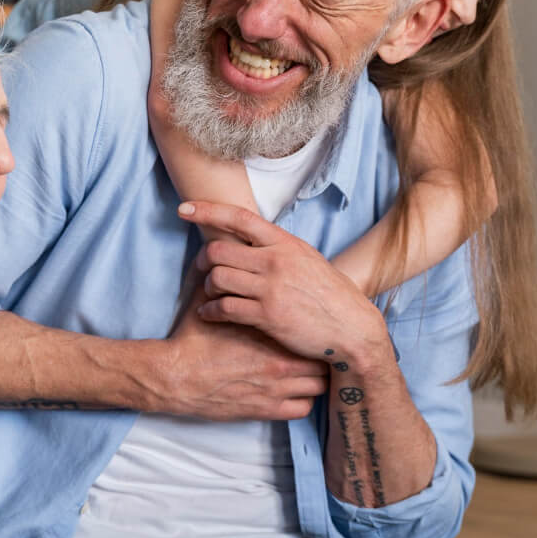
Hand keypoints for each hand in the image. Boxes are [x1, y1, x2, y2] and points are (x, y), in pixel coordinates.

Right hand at [156, 283, 327, 420]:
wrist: (176, 377)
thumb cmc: (192, 341)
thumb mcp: (209, 303)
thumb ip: (225, 283)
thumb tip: (223, 253)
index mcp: (269, 333)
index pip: (310, 329)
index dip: (312, 329)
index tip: (308, 327)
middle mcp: (279, 363)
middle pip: (322, 359)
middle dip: (318, 354)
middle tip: (311, 349)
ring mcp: (275, 389)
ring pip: (319, 386)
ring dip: (314, 379)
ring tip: (305, 372)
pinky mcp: (266, 410)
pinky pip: (303, 408)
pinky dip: (302, 401)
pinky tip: (292, 392)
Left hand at [183, 200, 387, 365]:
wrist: (352, 328)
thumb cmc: (328, 293)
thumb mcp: (306, 259)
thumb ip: (277, 248)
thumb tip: (249, 238)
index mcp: (285, 243)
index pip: (239, 218)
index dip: (208, 210)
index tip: (184, 209)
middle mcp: (275, 261)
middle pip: (218, 251)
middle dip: (203, 260)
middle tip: (201, 269)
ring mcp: (270, 289)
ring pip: (217, 279)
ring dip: (207, 287)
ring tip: (210, 293)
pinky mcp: (267, 316)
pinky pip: (224, 308)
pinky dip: (209, 311)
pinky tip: (208, 313)